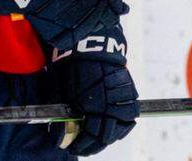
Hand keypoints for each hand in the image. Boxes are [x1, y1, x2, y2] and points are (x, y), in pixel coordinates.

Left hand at [48, 24, 138, 155]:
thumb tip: (59, 137)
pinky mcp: (129, 88)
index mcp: (93, 104)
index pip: (91, 136)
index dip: (82, 146)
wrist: (88, 43)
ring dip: (113, 135)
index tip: (74, 148)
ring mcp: (122, 96)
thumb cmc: (70, 66)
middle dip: (95, 145)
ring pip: (124, 126)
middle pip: (108, 135)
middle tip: (84, 147)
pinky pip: (132, 112)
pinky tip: (115, 125)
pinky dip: (125, 122)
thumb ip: (62, 116)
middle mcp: (111, 102)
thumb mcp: (61, 92)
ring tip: (101, 139)